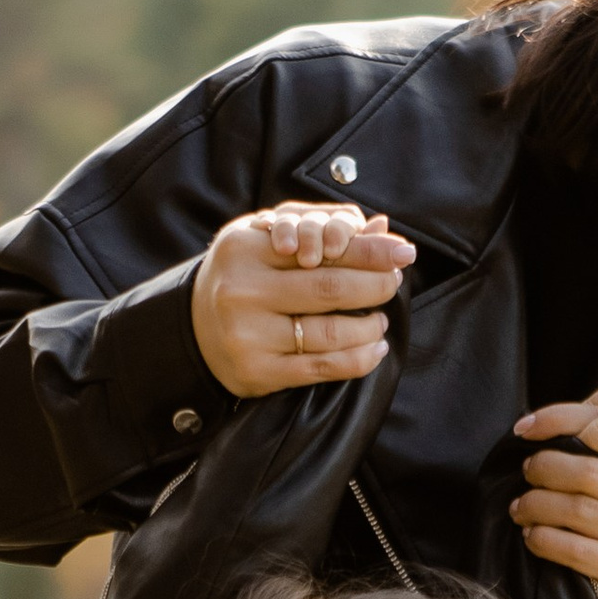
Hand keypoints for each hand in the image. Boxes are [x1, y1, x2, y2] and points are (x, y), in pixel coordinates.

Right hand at [192, 206, 416, 398]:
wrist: (194, 329)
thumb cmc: (243, 277)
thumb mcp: (269, 239)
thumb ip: (321, 227)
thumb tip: (382, 227)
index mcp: (245, 248)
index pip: (321, 246)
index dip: (368, 250)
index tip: (403, 252)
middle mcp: (242, 291)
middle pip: (330, 288)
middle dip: (376, 286)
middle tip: (394, 283)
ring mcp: (248, 335)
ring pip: (330, 333)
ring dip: (369, 326)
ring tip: (379, 319)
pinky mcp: (258, 372)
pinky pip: (322, 367)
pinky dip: (358, 359)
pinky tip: (373, 348)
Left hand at [512, 385, 597, 598]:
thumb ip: (595, 435)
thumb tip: (533, 423)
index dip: (559, 420)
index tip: (523, 429)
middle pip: (588, 471)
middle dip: (545, 469)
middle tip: (526, 472)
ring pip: (578, 510)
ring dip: (536, 506)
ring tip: (520, 508)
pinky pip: (575, 549)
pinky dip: (544, 539)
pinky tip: (532, 534)